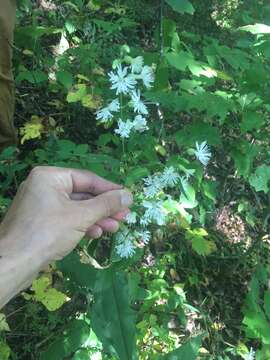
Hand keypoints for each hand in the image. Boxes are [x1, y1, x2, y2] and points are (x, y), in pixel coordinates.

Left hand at [0, 166, 132, 262]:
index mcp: (50, 177)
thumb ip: (106, 204)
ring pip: (76, 208)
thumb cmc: (48, 233)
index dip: (109, 189)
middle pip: (82, 194)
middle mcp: (44, 186)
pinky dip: (82, 225)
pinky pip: (67, 218)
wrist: (14, 263)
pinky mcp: (41, 221)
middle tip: (124, 216)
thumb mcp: (82, 216)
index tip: (127, 197)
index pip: (87, 178)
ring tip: (114, 228)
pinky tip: (96, 233)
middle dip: (104, 207)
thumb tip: (129, 195)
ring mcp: (41, 204)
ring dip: (96, 218)